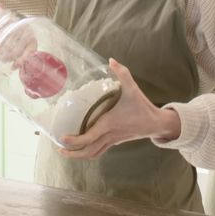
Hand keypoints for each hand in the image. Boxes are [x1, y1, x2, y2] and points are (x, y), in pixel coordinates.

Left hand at [57, 59, 180, 159]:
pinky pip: (98, 151)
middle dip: (72, 154)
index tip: (62, 138)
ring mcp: (112, 141)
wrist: (155, 123)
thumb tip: (111, 60)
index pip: (88, 138)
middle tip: (59, 148)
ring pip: (92, 154)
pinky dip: (88, 151)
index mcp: (109, 124)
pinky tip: (81, 145)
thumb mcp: (133, 88)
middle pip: (87, 152)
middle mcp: (108, 135)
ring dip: (78, 155)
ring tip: (65, 150)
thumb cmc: (142, 107)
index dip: (74, 141)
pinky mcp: (114, 142)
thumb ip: (122, 73)